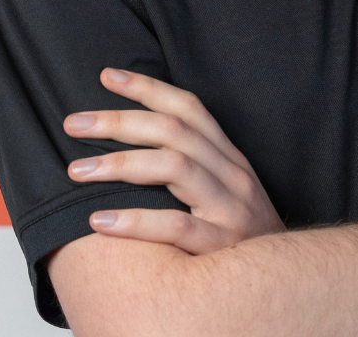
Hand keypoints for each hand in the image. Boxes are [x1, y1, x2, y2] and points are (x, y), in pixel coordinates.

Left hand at [64, 68, 286, 253]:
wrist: (284, 281)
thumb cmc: (242, 235)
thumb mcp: (225, 190)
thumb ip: (192, 166)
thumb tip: (132, 144)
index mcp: (229, 157)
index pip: (189, 109)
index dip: (148, 88)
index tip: (107, 76)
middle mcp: (232, 175)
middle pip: (173, 131)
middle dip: (118, 122)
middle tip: (73, 124)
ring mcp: (231, 209)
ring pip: (175, 167)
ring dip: (120, 164)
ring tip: (77, 171)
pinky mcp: (223, 246)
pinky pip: (176, 227)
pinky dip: (135, 221)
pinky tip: (100, 220)